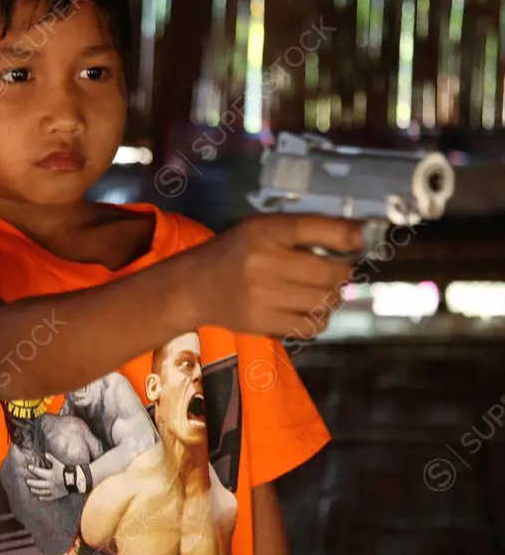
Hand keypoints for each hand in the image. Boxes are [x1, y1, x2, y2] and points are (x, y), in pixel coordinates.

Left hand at [25, 451, 66, 499]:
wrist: (75, 481)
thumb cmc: (67, 471)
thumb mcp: (59, 463)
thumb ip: (52, 459)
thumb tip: (45, 454)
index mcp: (49, 475)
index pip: (38, 472)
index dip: (33, 469)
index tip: (28, 467)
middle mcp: (49, 483)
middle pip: (38, 484)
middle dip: (31, 482)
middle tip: (27, 481)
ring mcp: (52, 490)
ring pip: (41, 491)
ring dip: (36, 490)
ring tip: (31, 489)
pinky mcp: (57, 495)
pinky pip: (49, 497)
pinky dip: (44, 497)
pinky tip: (40, 498)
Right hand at [206, 214, 361, 339]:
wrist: (196, 286)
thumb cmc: (237, 252)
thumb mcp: (264, 229)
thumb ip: (306, 229)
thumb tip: (359, 238)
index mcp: (264, 230)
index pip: (313, 228)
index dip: (346, 236)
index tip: (360, 242)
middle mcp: (263, 261)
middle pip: (327, 272)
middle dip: (343, 274)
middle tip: (338, 274)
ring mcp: (262, 295)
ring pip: (322, 301)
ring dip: (332, 298)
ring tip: (324, 293)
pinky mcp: (261, 321)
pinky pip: (309, 326)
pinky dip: (318, 320)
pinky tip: (309, 311)